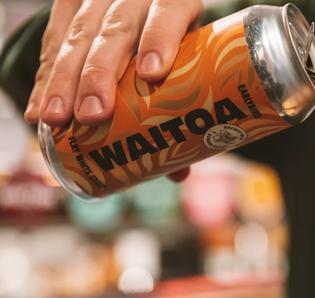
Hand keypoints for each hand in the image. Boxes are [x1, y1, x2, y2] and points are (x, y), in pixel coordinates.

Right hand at [26, 0, 203, 180]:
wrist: (146, 5)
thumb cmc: (174, 43)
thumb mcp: (185, 61)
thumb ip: (183, 106)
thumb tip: (178, 173)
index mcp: (175, 1)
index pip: (169, 11)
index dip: (160, 39)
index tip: (152, 74)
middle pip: (116, 29)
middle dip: (100, 73)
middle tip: (93, 114)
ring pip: (78, 33)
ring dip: (64, 79)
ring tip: (56, 118)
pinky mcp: (70, 4)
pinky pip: (52, 39)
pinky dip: (45, 77)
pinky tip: (39, 109)